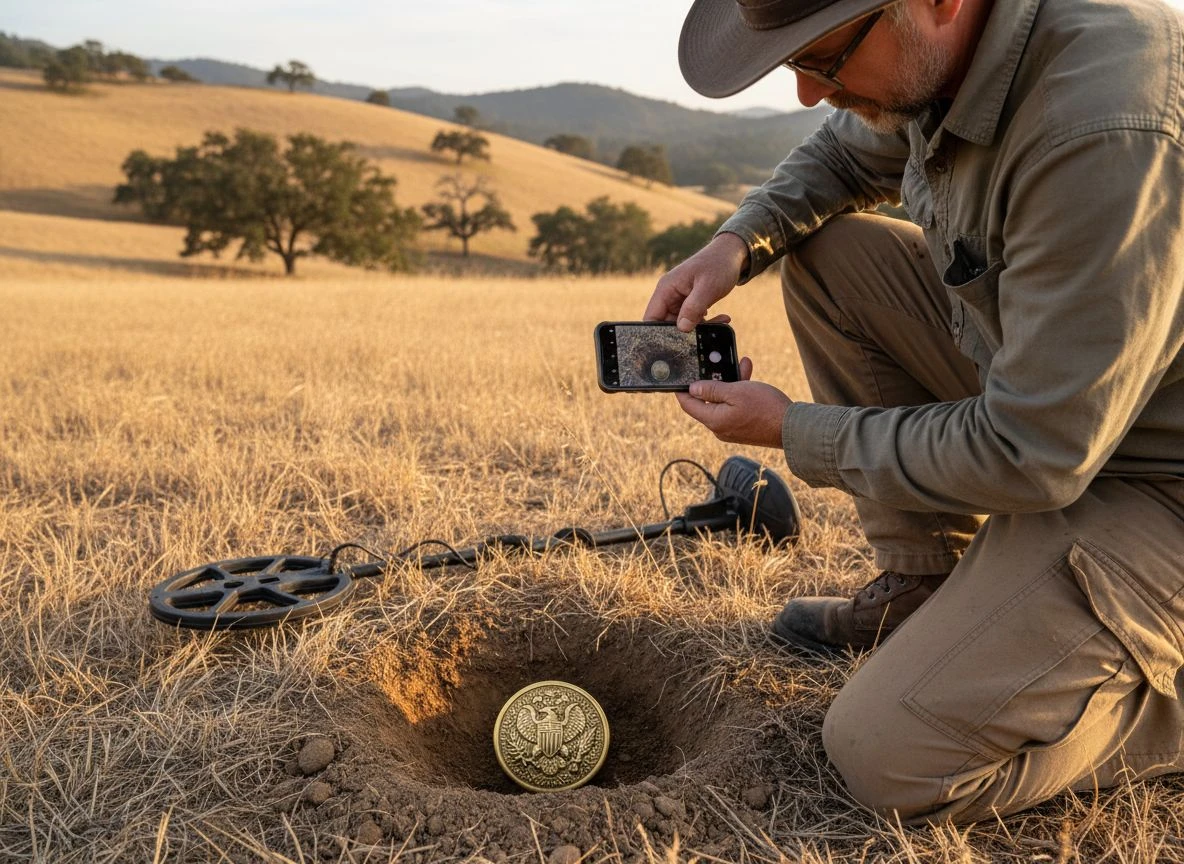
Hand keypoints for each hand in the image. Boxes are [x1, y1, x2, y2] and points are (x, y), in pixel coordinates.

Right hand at [644, 232, 748, 331]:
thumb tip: (682, 328)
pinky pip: (693, 320)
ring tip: (720, 323)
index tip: (674, 344)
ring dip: (699, 328)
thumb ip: (693, 307)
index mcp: (666, 289)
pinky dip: (706, 323)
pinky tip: (721, 319)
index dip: (657, 334)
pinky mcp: (690, 303)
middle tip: (704, 335)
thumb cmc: (718, 264)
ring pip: (682, 325)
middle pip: (666, 324)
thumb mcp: (707, 287)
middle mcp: (669, 295)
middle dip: (683, 333)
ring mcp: (680, 300)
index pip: (651, 318)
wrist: (732, 253)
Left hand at [675, 357, 790, 448]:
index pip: (688, 405)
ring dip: (730, 383)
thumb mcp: (736, 392)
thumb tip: (693, 389)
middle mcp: (720, 428)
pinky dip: (740, 393)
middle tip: (716, 363)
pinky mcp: (744, 427)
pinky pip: (736, 407)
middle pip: (707, 402)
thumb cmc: (765, 408)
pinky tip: (748, 375)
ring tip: (740, 364)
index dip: (682, 390)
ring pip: (724, 402)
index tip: (679, 377)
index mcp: (714, 421)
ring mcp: (732, 429)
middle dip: (713, 380)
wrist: (793, 427)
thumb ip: (712, 390)